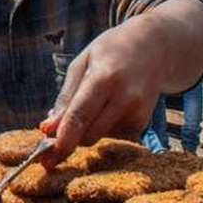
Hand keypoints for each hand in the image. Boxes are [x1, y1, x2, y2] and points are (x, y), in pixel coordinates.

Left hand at [39, 19, 168, 161]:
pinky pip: (111, 135)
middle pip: (89, 134)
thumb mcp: (82, 62)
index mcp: (105, 78)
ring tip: (93, 102)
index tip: (48, 155)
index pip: (81, 113)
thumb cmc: (111, 51)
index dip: (64, 136)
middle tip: (50, 136)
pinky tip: (109, 105)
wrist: (154, 48)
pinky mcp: (143, 123)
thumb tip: (49, 127)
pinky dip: (102, 127)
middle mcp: (125, 98)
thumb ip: (66, 97)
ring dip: (86, 129)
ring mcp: (137, 113)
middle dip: (68, 138)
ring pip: (99, 137)